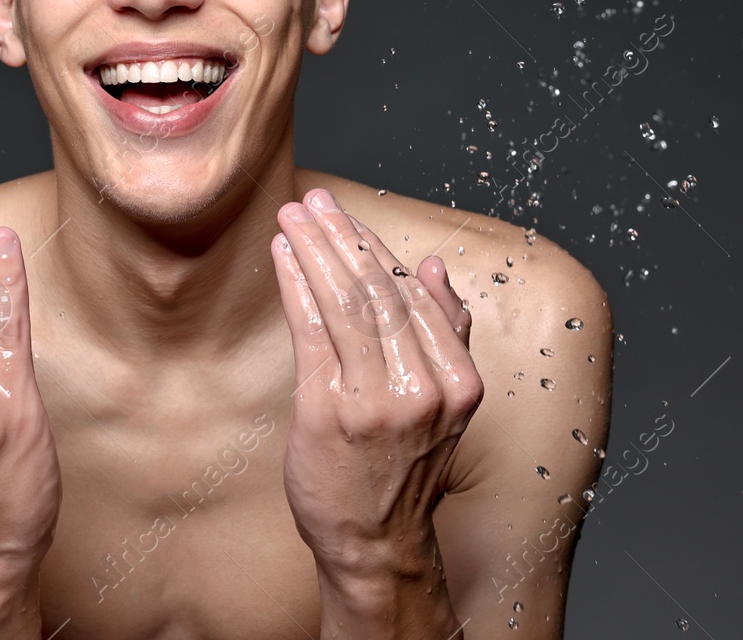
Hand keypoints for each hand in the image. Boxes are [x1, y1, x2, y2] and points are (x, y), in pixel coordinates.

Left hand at [272, 188, 482, 573]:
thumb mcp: (446, 403)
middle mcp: (424, 389)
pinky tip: (283, 256)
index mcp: (460, 381)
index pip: (414, 294)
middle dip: (343, 237)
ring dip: (316, 250)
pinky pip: (311, 331)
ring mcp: (376, 402)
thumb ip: (445, 334)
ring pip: (346, 304)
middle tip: (315, 201)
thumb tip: (435, 267)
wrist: (375, 542)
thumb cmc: (403, 468)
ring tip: (295, 218)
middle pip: (379, 290)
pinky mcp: (328, 413)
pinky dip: (296, 286)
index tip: (348, 214)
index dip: (376, 246)